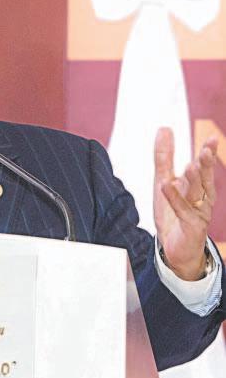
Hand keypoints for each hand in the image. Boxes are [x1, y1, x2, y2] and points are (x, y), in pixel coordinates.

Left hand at [154, 127, 217, 279]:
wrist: (174, 248)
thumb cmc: (173, 214)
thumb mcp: (165, 181)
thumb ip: (164, 158)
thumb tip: (165, 129)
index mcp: (198, 187)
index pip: (203, 168)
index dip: (208, 154)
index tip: (212, 139)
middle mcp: (202, 199)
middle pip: (205, 180)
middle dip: (207, 166)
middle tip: (207, 150)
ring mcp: (198, 214)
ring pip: (197, 195)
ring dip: (195, 181)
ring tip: (191, 166)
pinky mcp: (191, 227)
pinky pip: (182, 211)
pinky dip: (175, 198)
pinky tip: (167, 186)